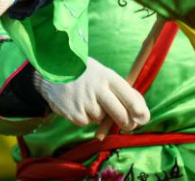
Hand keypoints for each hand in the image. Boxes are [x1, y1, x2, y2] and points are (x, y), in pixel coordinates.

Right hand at [33, 57, 149, 130]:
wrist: (51, 70)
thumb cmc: (84, 73)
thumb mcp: (102, 73)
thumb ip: (121, 90)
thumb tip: (141, 111)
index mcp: (107, 77)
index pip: (130, 98)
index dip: (140, 112)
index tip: (143, 117)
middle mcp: (97, 89)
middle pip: (121, 115)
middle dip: (128, 124)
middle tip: (129, 125)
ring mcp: (85, 103)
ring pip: (102, 119)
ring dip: (100, 115)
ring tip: (87, 99)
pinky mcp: (75, 114)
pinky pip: (87, 122)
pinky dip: (84, 116)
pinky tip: (76, 103)